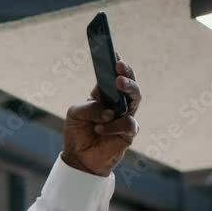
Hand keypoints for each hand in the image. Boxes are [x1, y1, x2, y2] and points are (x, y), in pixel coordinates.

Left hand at [62, 54, 141, 176]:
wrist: (80, 159)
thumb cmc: (77, 133)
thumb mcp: (75, 114)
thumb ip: (89, 108)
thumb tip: (108, 111)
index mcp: (104, 95)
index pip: (112, 76)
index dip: (115, 63)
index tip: (114, 52)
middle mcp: (118, 103)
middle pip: (130, 84)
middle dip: (127, 72)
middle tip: (119, 66)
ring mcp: (125, 116)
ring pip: (136, 98)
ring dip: (129, 89)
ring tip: (118, 82)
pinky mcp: (129, 133)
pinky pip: (128, 123)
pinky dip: (113, 125)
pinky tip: (100, 128)